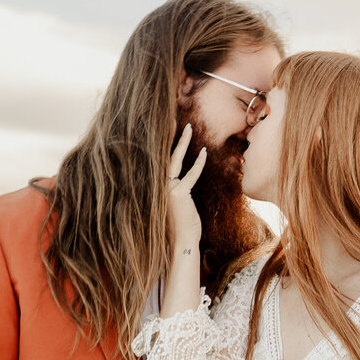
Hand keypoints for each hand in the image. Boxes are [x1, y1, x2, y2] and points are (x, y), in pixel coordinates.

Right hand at [167, 123, 206, 248]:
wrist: (182, 241)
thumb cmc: (180, 222)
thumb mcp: (175, 202)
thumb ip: (175, 187)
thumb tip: (179, 175)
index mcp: (155, 186)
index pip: (159, 159)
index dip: (163, 143)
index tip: (167, 127)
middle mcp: (157, 185)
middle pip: (163, 154)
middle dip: (168, 136)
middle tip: (174, 119)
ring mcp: (166, 189)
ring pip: (174, 160)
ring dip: (183, 143)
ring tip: (189, 128)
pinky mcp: (179, 194)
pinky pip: (191, 174)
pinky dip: (198, 163)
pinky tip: (203, 152)